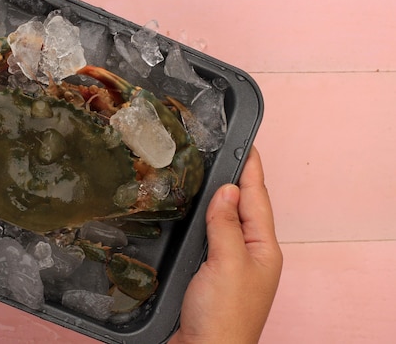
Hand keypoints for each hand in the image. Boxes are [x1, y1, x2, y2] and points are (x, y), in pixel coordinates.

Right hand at [169, 146, 282, 343]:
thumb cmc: (223, 316)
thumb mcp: (227, 264)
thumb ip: (226, 225)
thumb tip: (227, 190)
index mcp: (263, 249)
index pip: (256, 199)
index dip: (251, 170)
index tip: (247, 143)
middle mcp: (250, 254)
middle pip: (244, 208)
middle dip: (237, 179)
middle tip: (224, 151)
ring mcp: (231, 264)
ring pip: (226, 222)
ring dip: (220, 198)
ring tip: (210, 173)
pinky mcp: (211, 273)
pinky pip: (212, 237)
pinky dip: (205, 220)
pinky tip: (196, 213)